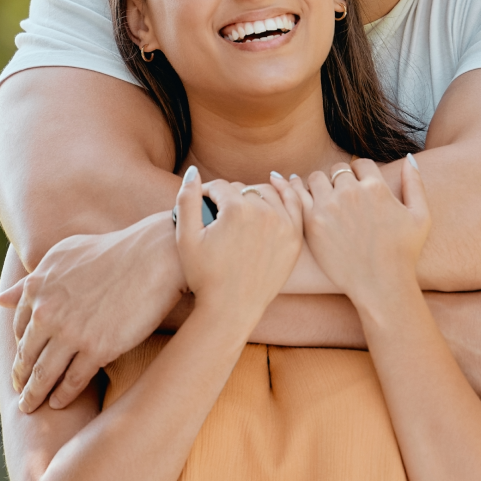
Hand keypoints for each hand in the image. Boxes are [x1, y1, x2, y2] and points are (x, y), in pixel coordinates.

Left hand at [0, 213, 183, 412]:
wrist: (155, 256)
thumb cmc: (114, 251)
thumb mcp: (65, 255)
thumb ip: (32, 281)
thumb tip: (0, 299)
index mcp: (38, 287)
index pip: (20, 328)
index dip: (21, 348)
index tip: (25, 362)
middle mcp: (47, 311)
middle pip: (27, 355)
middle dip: (21, 378)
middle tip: (21, 395)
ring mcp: (71, 332)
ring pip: (45, 374)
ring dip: (35, 394)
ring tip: (32, 407)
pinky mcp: (97, 348)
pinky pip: (73, 380)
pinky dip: (63, 395)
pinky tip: (58, 403)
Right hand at [175, 167, 302, 323]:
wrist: (231, 309)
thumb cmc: (205, 276)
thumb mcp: (187, 238)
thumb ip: (186, 199)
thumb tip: (193, 171)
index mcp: (236, 210)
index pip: (221, 187)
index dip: (208, 193)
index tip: (203, 202)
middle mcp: (264, 213)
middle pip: (244, 190)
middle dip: (230, 196)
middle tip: (221, 210)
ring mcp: (283, 225)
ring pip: (268, 193)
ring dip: (255, 194)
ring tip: (243, 202)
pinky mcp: (294, 238)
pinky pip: (294, 204)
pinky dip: (287, 192)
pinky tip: (277, 184)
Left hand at [277, 158, 429, 309]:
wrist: (380, 284)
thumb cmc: (403, 253)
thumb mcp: (420, 217)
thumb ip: (415, 184)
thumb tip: (408, 158)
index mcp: (376, 187)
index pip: (361, 163)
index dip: (361, 173)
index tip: (359, 186)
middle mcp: (351, 192)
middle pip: (338, 169)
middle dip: (340, 179)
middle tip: (342, 196)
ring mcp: (329, 206)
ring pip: (316, 178)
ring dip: (321, 185)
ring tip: (325, 200)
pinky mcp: (312, 222)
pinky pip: (298, 195)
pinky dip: (299, 192)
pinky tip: (302, 197)